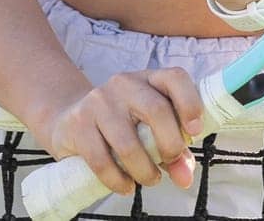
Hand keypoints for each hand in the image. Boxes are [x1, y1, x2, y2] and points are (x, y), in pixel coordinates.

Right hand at [38, 68, 203, 195]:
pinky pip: (102, 161)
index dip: (190, 103)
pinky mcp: (78, 125)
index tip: (195, 132)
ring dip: (144, 171)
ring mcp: (98, 102)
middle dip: (170, 145)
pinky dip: (118, 181)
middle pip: (157, 110)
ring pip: (129, 143)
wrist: (69, 120)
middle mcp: (124, 84)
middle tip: (169, 162)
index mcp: (148, 79)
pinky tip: (126, 186)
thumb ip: (173, 152)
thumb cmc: (121, 126)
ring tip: (148, 179)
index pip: (175, 78)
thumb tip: (185, 177)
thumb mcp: (150, 130)